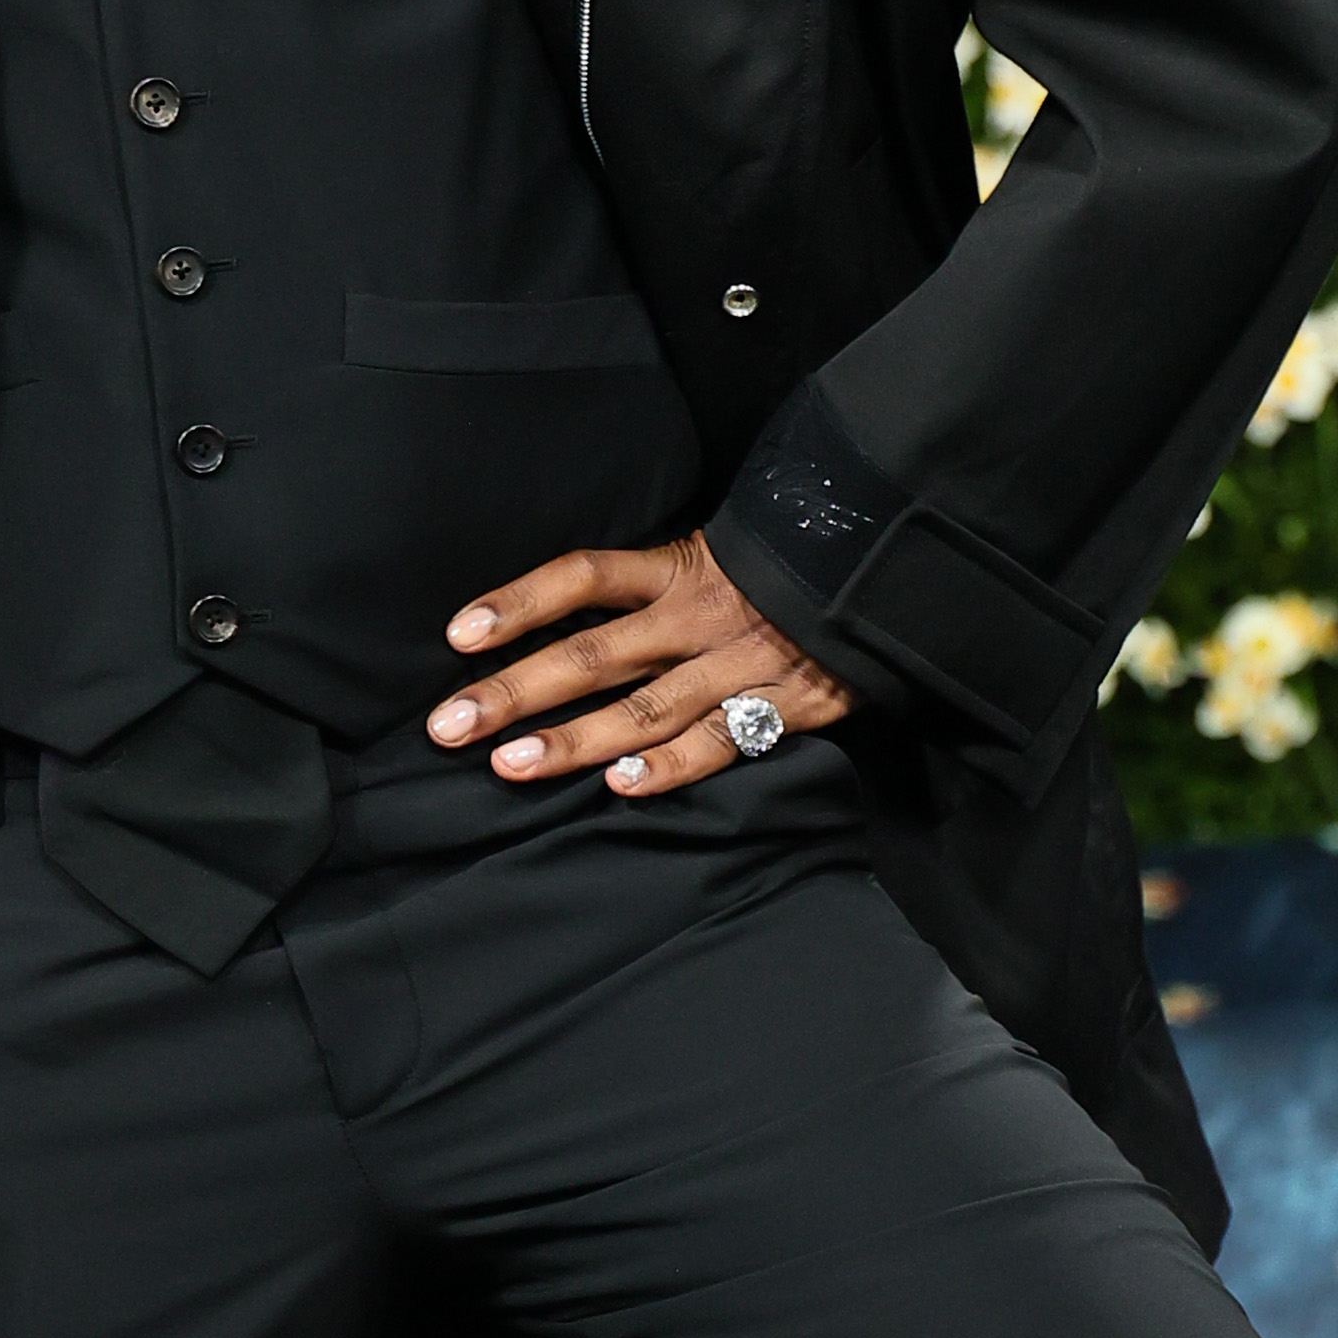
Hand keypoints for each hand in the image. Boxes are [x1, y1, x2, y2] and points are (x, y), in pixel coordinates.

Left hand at [426, 530, 853, 795]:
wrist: (888, 575)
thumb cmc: (785, 569)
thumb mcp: (719, 552)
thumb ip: (654, 584)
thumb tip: (566, 618)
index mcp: (681, 567)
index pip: (584, 577)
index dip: (521, 603)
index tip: (458, 634)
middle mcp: (700, 615)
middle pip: (593, 654)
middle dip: (515, 691)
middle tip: (449, 725)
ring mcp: (741, 664)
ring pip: (644, 707)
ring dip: (574, 739)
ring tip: (509, 763)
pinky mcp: (785, 705)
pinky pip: (722, 741)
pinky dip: (673, 766)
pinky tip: (621, 785)